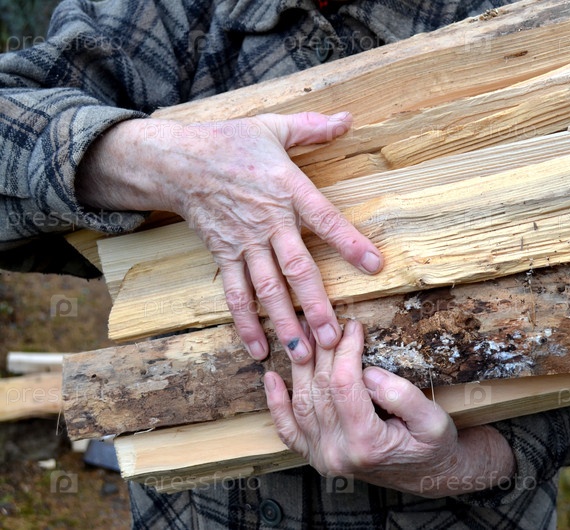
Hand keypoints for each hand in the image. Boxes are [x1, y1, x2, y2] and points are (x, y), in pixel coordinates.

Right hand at [76, 112, 382, 359]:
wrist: (177, 160)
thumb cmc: (231, 143)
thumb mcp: (272, 126)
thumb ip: (311, 128)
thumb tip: (347, 119)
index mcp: (287, 190)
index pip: (324, 219)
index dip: (349, 243)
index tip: (375, 266)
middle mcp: (268, 222)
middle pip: (295, 268)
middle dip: (315, 305)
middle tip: (334, 337)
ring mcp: (244, 244)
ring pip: (267, 289)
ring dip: (285, 323)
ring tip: (304, 355)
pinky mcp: (223, 256)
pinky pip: (235, 294)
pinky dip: (245, 323)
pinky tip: (258, 349)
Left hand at [265, 319, 516, 496]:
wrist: (428, 476)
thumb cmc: (433, 447)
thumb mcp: (434, 420)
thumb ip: (402, 397)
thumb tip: (368, 373)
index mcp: (367, 444)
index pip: (345, 385)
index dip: (346, 350)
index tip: (353, 326)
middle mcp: (337, 454)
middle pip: (320, 390)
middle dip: (324, 350)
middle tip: (329, 321)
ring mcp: (322, 458)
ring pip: (301, 403)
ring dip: (300, 366)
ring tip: (306, 335)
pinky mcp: (315, 456)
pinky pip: (288, 429)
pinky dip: (276, 403)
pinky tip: (271, 377)